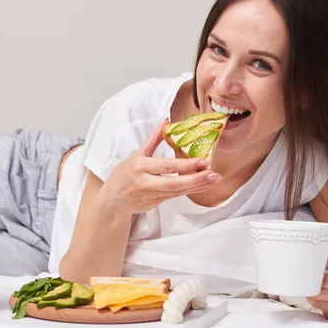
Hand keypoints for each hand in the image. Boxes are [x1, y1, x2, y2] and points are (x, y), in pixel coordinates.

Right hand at [99, 120, 220, 214]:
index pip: (166, 166)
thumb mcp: (135, 155)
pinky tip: (202, 185)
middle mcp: (145, 182)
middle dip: (196, 179)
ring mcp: (150, 195)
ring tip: (214, 179)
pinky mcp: (155, 204)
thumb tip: (165, 123)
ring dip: (198, 186)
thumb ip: (152, 140)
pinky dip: (190, 190)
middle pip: (174, 183)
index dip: (186, 165)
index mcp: (140, 166)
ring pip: (178, 191)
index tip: (203, 161)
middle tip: (213, 174)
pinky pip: (175, 196)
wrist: (112, 200)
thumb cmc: (124, 175)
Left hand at [307, 250, 327, 319]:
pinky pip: (323, 305)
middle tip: (306, 278)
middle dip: (315, 280)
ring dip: (311, 291)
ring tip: (308, 288)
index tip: (313, 262)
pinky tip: (314, 297)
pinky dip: (314, 301)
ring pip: (323, 294)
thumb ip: (327, 257)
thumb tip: (306, 251)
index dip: (322, 260)